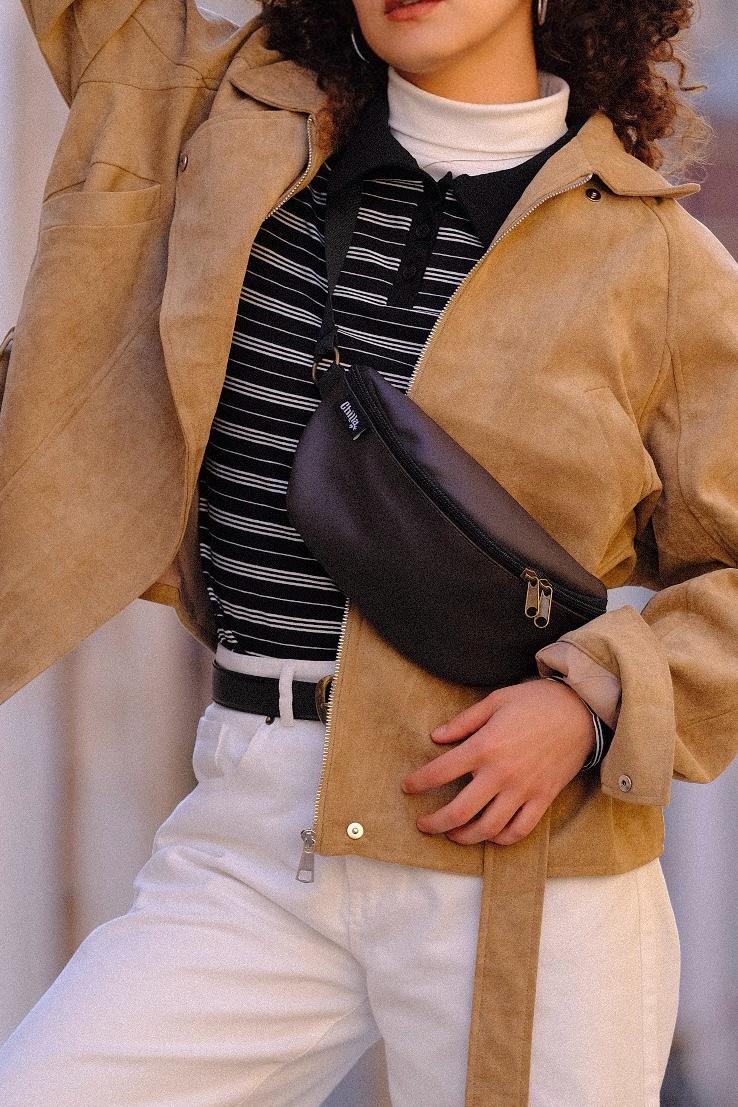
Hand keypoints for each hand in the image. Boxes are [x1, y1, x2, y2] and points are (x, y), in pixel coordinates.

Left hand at [401, 677, 594, 845]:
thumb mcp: (495, 701)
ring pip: (487, 827)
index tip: (408, 788)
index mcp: (485, 746)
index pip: (441, 772)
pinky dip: (501, 838)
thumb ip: (464, 722)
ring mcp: (523, 790)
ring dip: (464, 836)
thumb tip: (436, 737)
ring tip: (452, 835)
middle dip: (435, 823)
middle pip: (459, 811)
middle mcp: (501, 773)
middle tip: (423, 825)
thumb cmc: (536, 701)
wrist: (580, 711)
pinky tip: (490, 835)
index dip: (419, 783)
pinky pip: (519, 829)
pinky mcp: (543, 799)